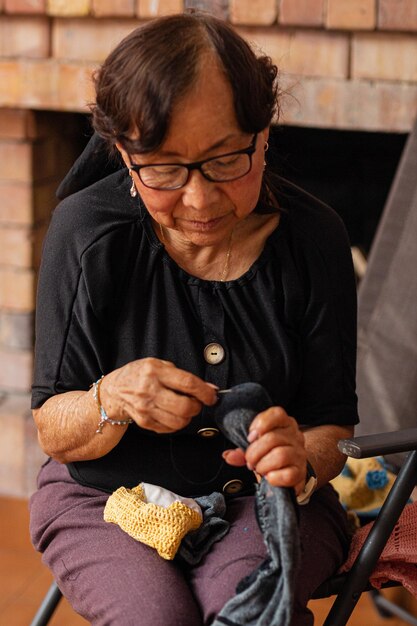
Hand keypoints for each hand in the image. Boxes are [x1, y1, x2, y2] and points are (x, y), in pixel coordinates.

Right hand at [100, 358, 217, 433]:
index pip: (187, 383)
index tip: (212, 396)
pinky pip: (169, 428)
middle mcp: (149, 390)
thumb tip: (208, 388)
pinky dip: (176, 424)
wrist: (115, 390)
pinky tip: (172, 414)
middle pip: (184, 406)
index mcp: (156, 372)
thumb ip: (183, 376)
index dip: (205, 392)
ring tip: (185, 409)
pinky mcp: (144, 421)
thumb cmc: (139, 375)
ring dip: (188, 417)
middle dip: (197, 407)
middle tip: (197, 403)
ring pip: (178, 421)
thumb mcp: (159, 365)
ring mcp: (146, 408)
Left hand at [223, 406, 306, 494]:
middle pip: (272, 438)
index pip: (277, 413)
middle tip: (250, 461)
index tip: (250, 437)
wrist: (291, 472)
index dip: (261, 423)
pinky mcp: (301, 473)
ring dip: (263, 465)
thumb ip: (241, 451)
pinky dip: (274, 478)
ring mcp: (300, 454)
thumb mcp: (255, 449)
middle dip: (254, 452)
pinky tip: (269, 478)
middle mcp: (295, 436)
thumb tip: (229, 456)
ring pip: (280, 455)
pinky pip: (288, 475)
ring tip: (259, 469)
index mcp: (285, 424)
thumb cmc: (270, 456)